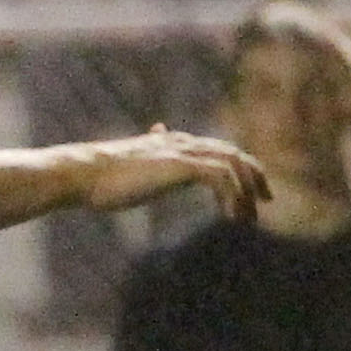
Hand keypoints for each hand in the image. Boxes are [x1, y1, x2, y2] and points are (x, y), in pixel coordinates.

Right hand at [75, 126, 268, 220]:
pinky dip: (233, 196)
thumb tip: (155, 133)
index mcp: (171, 142)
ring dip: (246, 191)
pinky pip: (222, 178)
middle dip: (253, 177)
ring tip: (250, 218)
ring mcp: (184, 152)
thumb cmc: (98, 176)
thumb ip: (146, 152)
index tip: (249, 190)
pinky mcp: (183, 166)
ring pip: (233, 165)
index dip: (237, 167)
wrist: (85, 173)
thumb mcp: (129, 164)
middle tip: (265, 202)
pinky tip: (232, 217)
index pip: (216, 149)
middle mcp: (182, 142)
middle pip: (232, 154)